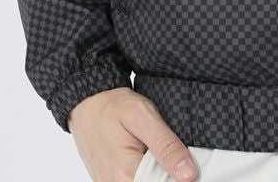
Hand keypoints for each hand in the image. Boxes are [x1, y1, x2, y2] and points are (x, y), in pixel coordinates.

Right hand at [68, 87, 197, 180]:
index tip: (187, 162)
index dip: (179, 176)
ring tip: (154, 148)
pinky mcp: (111, 181)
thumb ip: (166, 146)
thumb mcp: (144, 117)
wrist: (88, 103)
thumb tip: (189, 174)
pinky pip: (136, 180)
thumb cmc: (113, 106)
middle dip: (168, 172)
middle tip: (164, 147)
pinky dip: (147, 171)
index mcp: (126, 175)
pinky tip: (147, 155)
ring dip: (158, 172)